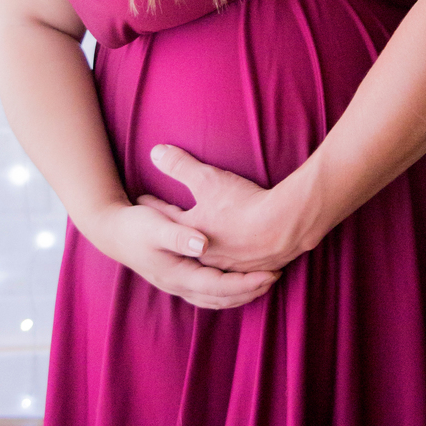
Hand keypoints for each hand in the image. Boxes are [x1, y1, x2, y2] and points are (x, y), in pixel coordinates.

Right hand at [84, 198, 279, 309]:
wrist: (113, 232)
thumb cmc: (135, 225)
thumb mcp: (154, 225)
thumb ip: (178, 235)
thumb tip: (202, 243)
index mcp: (177, 274)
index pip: (219, 286)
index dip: (246, 283)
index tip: (271, 274)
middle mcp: (179, 286)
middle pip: (222, 297)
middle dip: (250, 290)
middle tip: (277, 276)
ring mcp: (179, 286)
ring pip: (217, 299)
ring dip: (242, 292)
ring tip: (267, 279)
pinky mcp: (180, 279)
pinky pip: (210, 293)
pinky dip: (229, 290)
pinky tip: (243, 281)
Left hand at [142, 144, 318, 274]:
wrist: (283, 225)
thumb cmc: (242, 204)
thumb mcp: (208, 179)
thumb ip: (180, 166)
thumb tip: (155, 152)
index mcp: (192, 232)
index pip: (166, 217)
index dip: (153, 204)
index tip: (141, 198)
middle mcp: (206, 255)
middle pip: (185, 246)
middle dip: (173, 237)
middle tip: (164, 230)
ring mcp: (229, 265)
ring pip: (209, 264)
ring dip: (201, 256)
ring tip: (198, 252)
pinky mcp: (251, 270)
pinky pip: (233, 273)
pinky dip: (228, 268)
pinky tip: (233, 267)